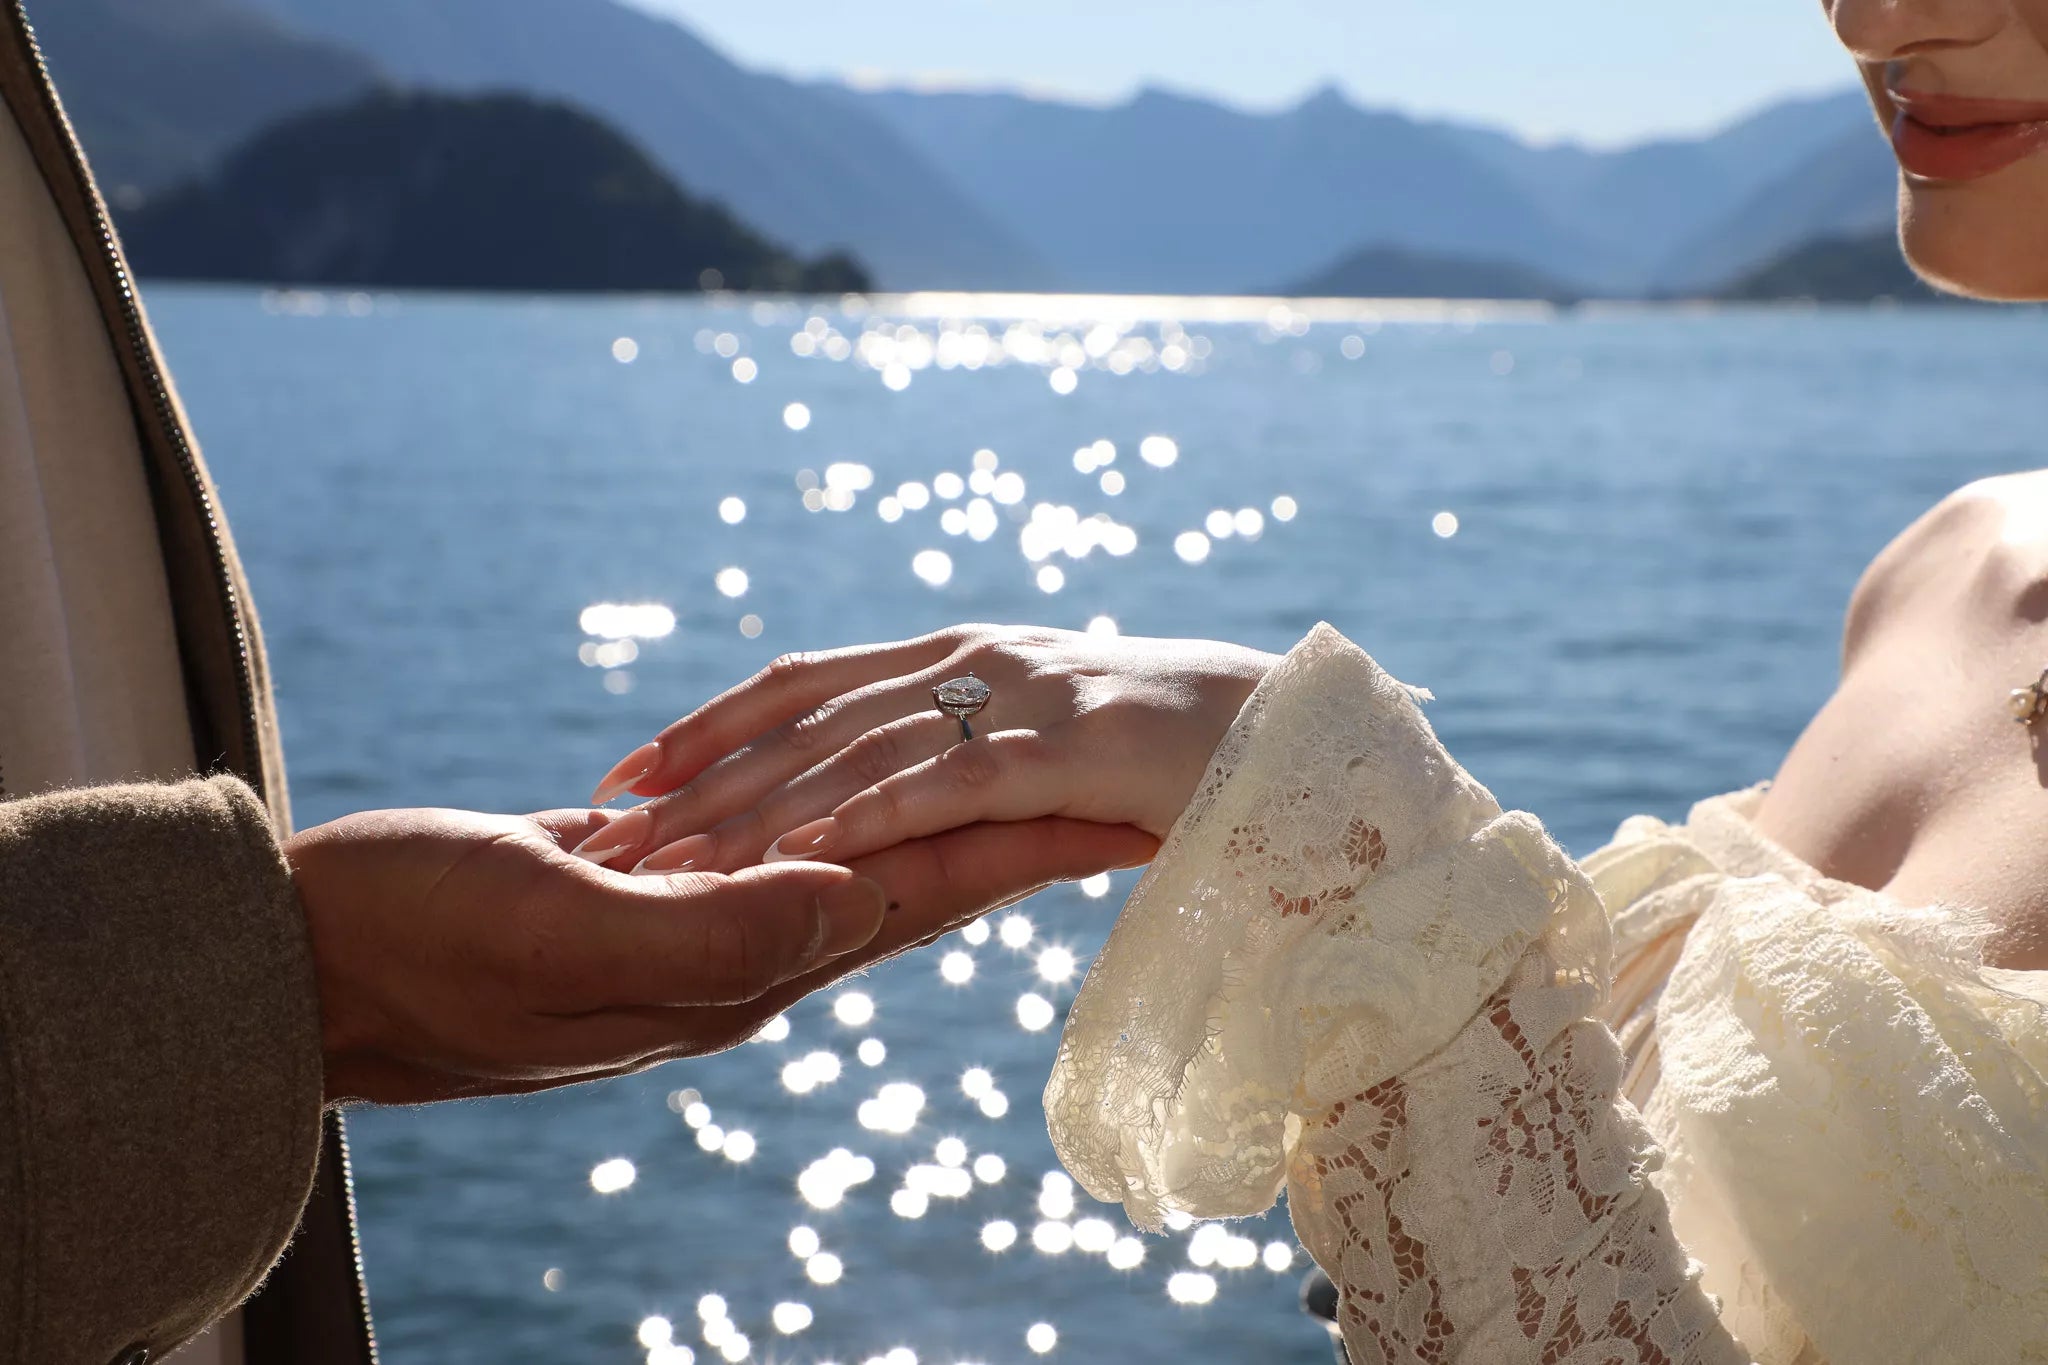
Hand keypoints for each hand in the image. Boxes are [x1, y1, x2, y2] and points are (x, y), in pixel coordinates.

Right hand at [288, 805, 1153, 1104]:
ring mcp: (698, 915)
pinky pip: (772, 837)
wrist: (309, 969)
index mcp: (743, 958)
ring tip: (1017, 774)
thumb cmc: (421, 952)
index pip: (924, 890)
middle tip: (1114, 787)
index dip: (1030, 847)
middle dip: (1020, 826)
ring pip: (853, 850)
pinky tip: (855, 784)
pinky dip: (831, 802)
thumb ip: (718, 930)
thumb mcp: (568, 939)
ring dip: (941, 810)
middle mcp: (741, 944)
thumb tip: (862, 907)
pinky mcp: (648, 881)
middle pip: (918, 874)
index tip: (1130, 814)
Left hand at [579, 624, 1275, 875]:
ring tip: (673, 861)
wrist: (1306, 736)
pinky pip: (955, 781)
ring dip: (758, 809)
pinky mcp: (1075, 748)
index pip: (802, 685)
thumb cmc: (1176, 749)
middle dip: (701, 779)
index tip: (625, 775)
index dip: (706, 726)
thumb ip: (970, 754)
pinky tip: (808, 853)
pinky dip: (874, 813)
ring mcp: (1025, 698)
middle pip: (806, 718)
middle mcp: (977, 662)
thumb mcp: (1048, 742)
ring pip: (860, 749)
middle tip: (608, 833)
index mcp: (961, 657)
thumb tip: (887, 802)